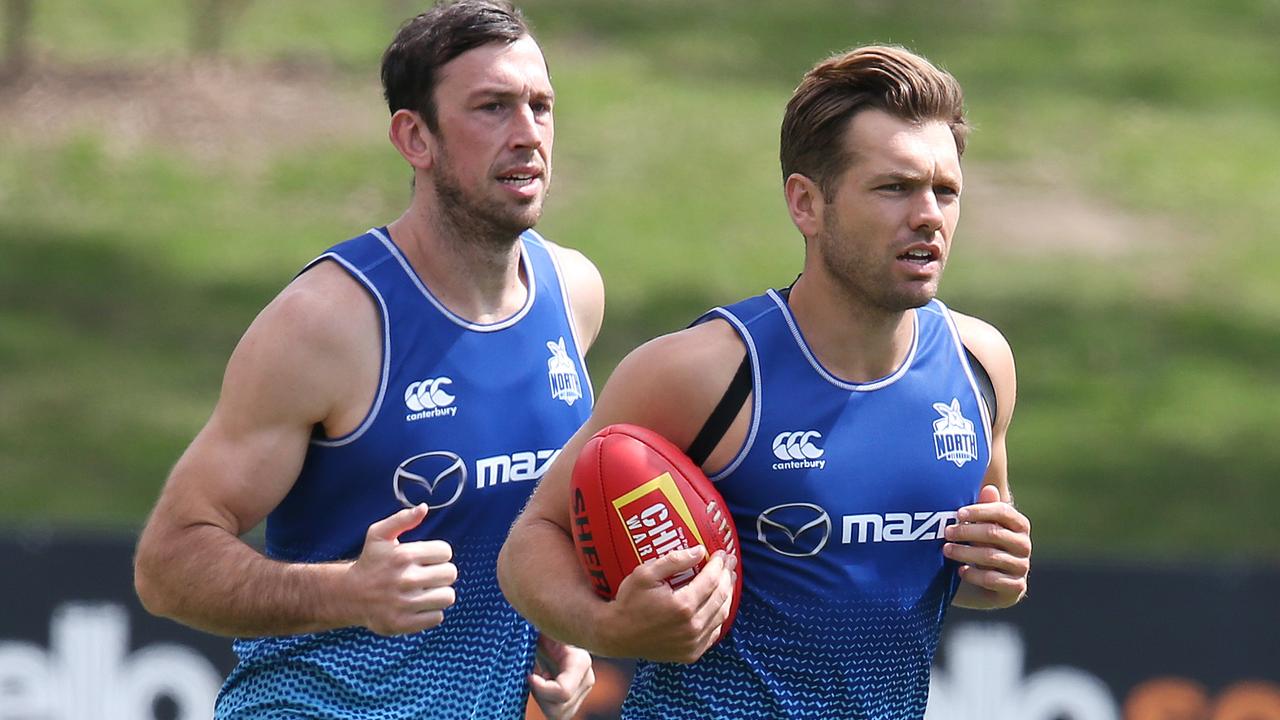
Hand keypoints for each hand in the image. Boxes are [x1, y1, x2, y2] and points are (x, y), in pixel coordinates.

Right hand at [346, 504, 456, 634]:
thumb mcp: (378, 535)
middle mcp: (405, 579)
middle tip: (427, 576)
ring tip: (425, 592)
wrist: (349, 595)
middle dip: (441, 573)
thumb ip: (402, 519)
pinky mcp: (403, 623)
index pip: (446, 552)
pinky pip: (437, 617)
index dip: (438, 554)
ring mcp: (405, 603)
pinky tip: (418, 607)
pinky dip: (431, 613)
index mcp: (403, 555)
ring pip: (448, 596)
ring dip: (439, 594)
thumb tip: (424, 508)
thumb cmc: (370, 562)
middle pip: (450, 574)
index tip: (426, 559)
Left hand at [528, 635, 594, 719]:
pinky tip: (543, 683)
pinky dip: (546, 702)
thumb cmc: (544, 625)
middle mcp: (587, 678)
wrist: (553, 628)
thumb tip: (528, 627)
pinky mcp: (577, 697)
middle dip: (540, 696)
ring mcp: (583, 690)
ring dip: (543, 701)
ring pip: (560, 714)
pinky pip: (560, 713)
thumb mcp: (541, 627)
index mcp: (580, 660)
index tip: (529, 675)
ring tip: (539, 679)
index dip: (541, 689)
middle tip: (532, 676)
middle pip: (560, 708)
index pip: (563, 691)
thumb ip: (539, 631)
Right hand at [603, 546, 736, 662]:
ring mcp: (693, 643)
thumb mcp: (645, 574)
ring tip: (727, 579)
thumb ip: (673, 560)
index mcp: (682, 606)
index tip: (722, 553)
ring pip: (721, 615)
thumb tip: (699, 550)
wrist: (616, 635)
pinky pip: (713, 632)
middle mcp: (692, 627)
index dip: (719, 564)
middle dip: (727, 576)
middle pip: (720, 596)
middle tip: (729, 562)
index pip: (711, 580)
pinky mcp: (691, 653)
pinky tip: (717, 603)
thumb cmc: (628, 601)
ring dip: (727, 594)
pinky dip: (718, 615)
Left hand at [944, 484, 1030, 608]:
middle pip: (994, 533)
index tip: (958, 513)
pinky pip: (993, 579)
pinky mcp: (1016, 588)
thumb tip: (988, 488)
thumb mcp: (977, 527)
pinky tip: (960, 571)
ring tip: (946, 550)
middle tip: (946, 532)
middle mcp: (1024, 545)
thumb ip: (981, 509)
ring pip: (991, 556)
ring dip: (965, 553)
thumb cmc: (978, 546)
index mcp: (1019, 525)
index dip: (979, 511)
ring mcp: (1022, 567)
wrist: (980, 585)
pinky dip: (974, 575)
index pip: (1003, 512)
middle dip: (966, 531)